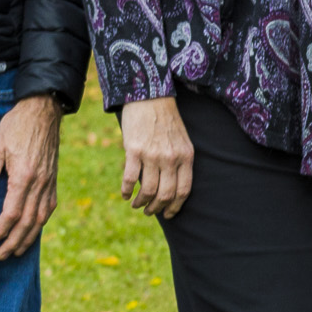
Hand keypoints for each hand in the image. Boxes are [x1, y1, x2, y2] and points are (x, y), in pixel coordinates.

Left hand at [0, 94, 62, 255]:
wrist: (42, 111)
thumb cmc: (15, 126)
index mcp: (24, 176)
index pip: (12, 213)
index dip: (0, 230)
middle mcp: (40, 183)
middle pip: (27, 221)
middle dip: (13, 241)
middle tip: (0, 255)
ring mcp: (49, 182)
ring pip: (41, 218)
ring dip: (28, 238)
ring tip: (16, 250)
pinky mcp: (53, 179)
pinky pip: (49, 207)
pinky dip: (41, 223)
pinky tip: (33, 230)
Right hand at [119, 96, 195, 218]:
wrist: (150, 97)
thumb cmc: (166, 120)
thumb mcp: (182, 140)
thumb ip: (179, 162)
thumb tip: (170, 187)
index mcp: (186, 156)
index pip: (183, 190)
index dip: (175, 207)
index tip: (169, 214)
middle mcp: (171, 158)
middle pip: (165, 195)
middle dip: (156, 209)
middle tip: (149, 212)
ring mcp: (152, 155)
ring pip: (147, 190)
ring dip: (140, 202)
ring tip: (136, 204)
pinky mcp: (134, 150)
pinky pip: (129, 179)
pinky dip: (126, 190)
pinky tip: (125, 194)